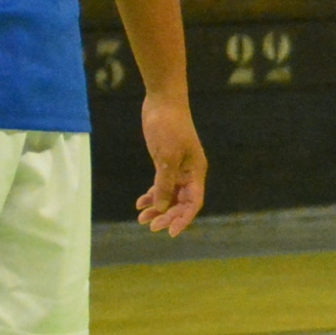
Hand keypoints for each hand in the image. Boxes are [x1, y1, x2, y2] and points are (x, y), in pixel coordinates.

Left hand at [136, 92, 206, 234]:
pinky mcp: (165, 162)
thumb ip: (164, 184)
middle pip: (180, 202)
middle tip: (149, 226)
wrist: (162, 101)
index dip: (183, 219)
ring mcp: (177, 168)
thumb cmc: (168, 127)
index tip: (169, 232)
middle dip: (166, 215)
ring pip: (169, 195)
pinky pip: (160, 185)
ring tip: (141, 218)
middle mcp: (189, 173)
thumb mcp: (166, 158)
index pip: (193, 203)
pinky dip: (151, 195)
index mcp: (195, 172)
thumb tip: (162, 208)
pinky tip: (140, 203)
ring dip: (157, 208)